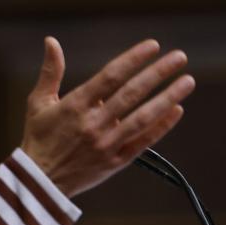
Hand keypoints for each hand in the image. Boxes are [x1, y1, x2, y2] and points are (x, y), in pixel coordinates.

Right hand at [20, 37, 194, 197]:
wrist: (39, 183)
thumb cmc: (39, 138)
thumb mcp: (38, 102)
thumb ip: (50, 71)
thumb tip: (51, 41)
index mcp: (76, 105)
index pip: (111, 76)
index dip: (133, 59)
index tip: (154, 46)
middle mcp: (94, 124)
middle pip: (132, 93)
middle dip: (158, 73)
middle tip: (180, 57)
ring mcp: (107, 144)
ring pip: (142, 118)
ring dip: (167, 98)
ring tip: (187, 81)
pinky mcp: (115, 163)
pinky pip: (143, 143)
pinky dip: (161, 127)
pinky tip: (177, 111)